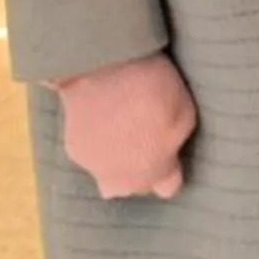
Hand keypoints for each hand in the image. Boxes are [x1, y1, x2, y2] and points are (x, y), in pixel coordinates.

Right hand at [53, 51, 197, 199]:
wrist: (102, 70)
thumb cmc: (152, 91)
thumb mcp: (185, 115)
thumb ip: (175, 143)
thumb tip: (166, 152)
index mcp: (154, 172)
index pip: (168, 188)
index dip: (170, 170)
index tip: (169, 153)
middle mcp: (122, 180)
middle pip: (135, 187)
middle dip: (141, 169)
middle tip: (145, 139)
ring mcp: (94, 168)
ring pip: (109, 175)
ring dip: (116, 161)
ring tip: (122, 130)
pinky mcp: (74, 151)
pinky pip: (91, 157)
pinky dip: (97, 144)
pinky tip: (102, 120)